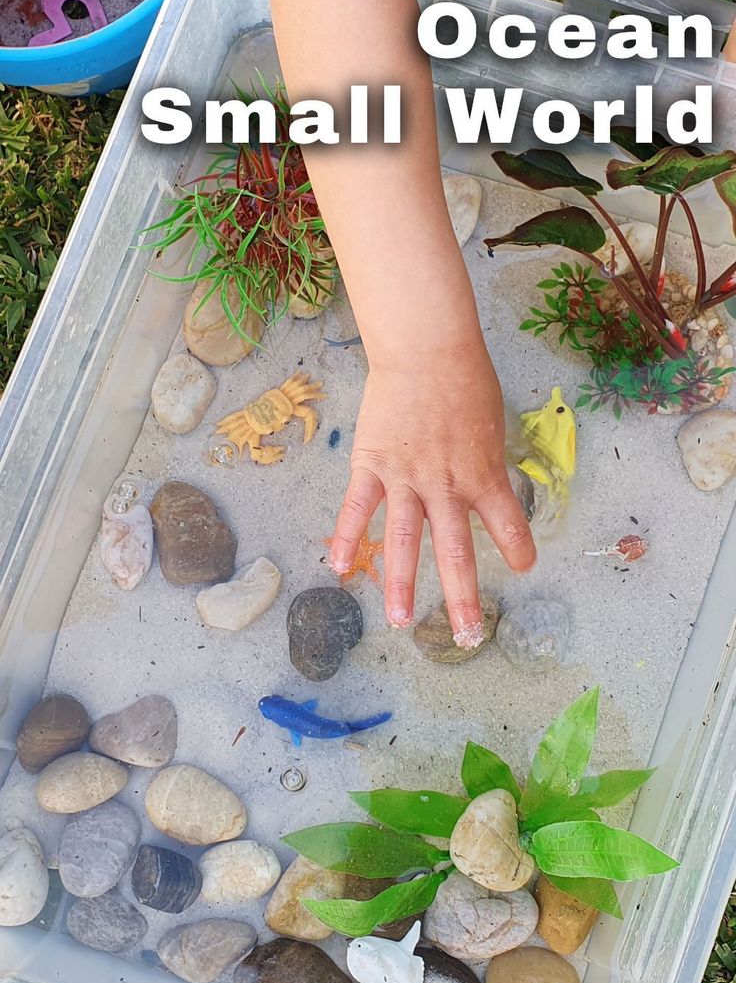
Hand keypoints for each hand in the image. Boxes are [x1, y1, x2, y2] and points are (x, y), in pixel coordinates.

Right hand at [329, 338, 536, 645]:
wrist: (426, 347)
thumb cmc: (465, 378)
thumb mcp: (492, 424)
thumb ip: (487, 463)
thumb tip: (487, 487)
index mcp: (483, 473)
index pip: (507, 523)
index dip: (519, 547)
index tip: (524, 566)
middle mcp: (446, 485)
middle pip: (455, 552)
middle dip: (463, 597)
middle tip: (469, 635)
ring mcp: (406, 478)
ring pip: (402, 542)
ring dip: (401, 586)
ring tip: (401, 623)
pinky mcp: (372, 466)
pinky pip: (357, 509)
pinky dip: (346, 538)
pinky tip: (339, 569)